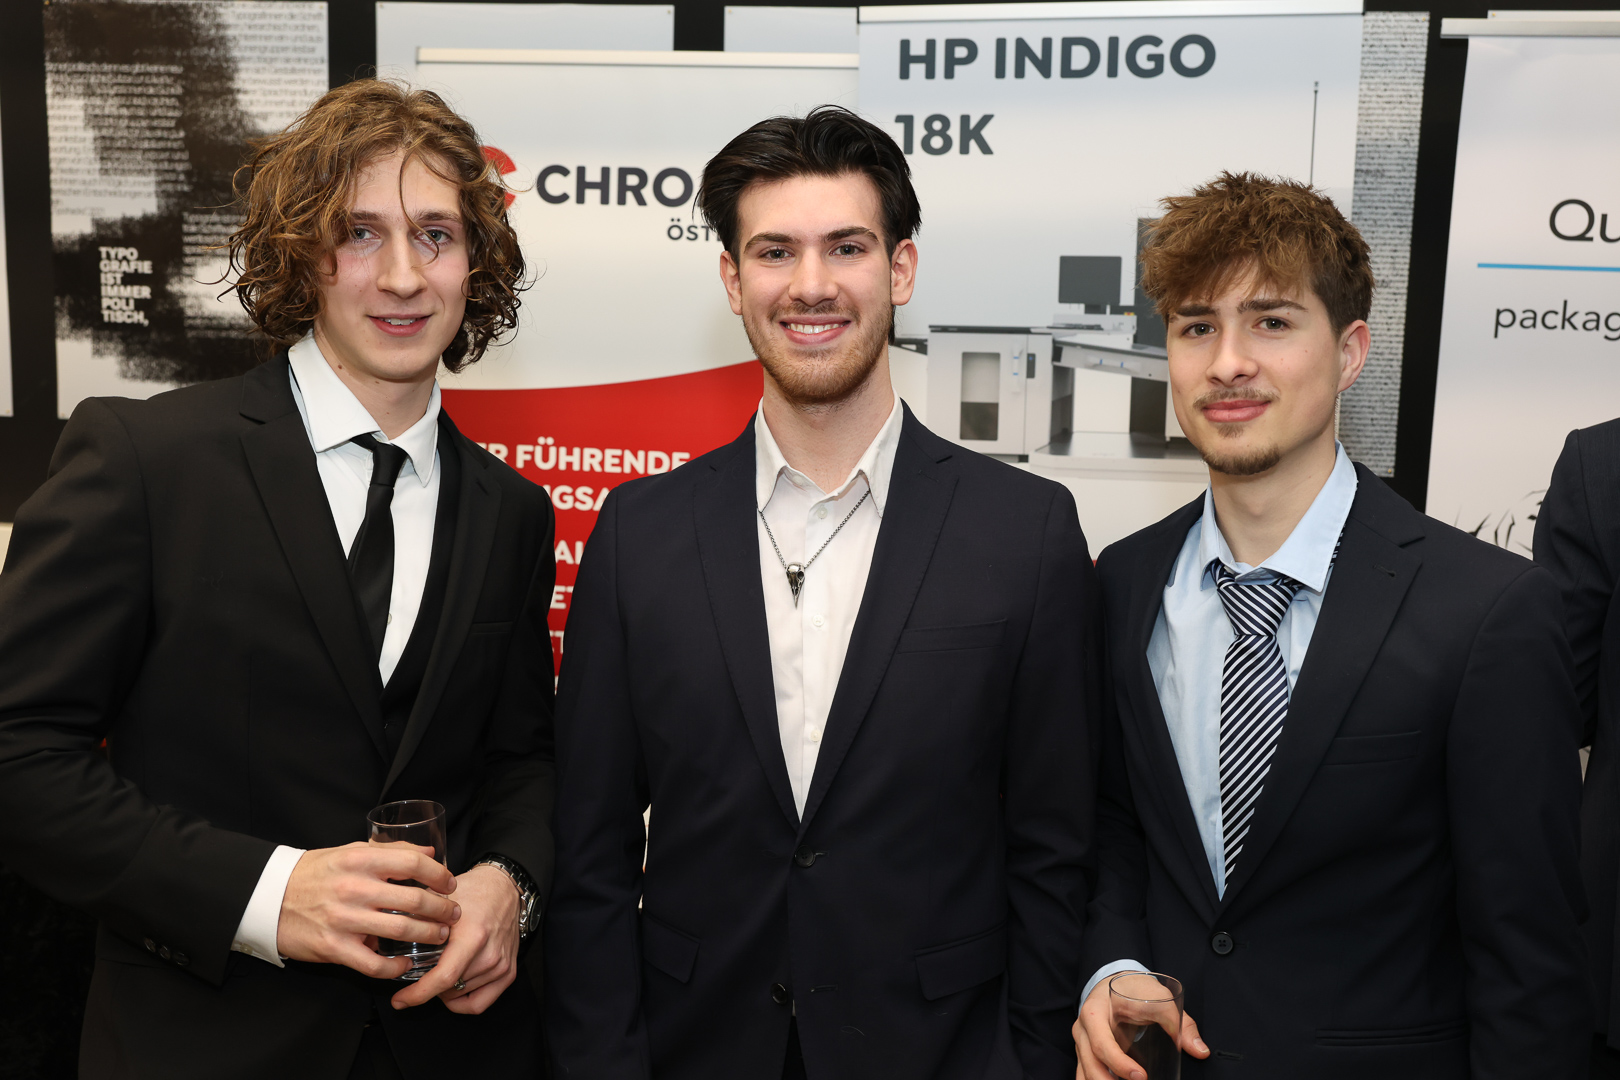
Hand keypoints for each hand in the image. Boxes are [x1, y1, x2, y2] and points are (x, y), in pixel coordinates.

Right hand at [276, 842, 459, 979]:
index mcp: (359, 860)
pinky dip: (395, 968)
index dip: (438, 874)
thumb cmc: (315, 874)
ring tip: (440, 935)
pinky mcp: (333, 947)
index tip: (450, 884)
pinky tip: (406, 963)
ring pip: (401, 931)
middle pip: (414, 900)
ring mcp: (343, 920)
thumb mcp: (350, 852)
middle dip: (442, 909)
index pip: (412, 863)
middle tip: (452, 914)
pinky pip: (374, 964)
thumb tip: (430, 852)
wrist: (269, 898)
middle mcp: (353, 888)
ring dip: (428, 934)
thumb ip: (389, 851)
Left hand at [390, 864, 520, 1013]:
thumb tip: (388, 935)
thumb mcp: (442, 900)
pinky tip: (451, 991)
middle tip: (419, 974)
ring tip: (439, 971)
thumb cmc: (475, 890)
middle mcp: (490, 954)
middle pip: (449, 989)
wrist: (505, 887)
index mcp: (473, 936)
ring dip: (444, 991)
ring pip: (460, 997)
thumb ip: (419, 920)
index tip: (400, 1000)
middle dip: (427, 987)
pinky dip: (461, 1003)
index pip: (444, 977)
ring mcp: (501, 966)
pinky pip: (479, 1003)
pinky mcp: (508, 972)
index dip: (418, 994)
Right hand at [1073, 974, 1208, 1079]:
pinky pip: (1084, 1073)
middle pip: (1089, 1064)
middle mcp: (1082, 1029)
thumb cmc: (1137, 989)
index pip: (1100, 1043)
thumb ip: (1180, 1023)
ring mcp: (1082, 1042)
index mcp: (1094, 1012)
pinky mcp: (1086, 1052)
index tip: (1142, 1077)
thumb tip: (1200, 1051)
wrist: (1119, 981)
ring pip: (1083, 1073)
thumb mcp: (1159, 999)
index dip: (1119, 1063)